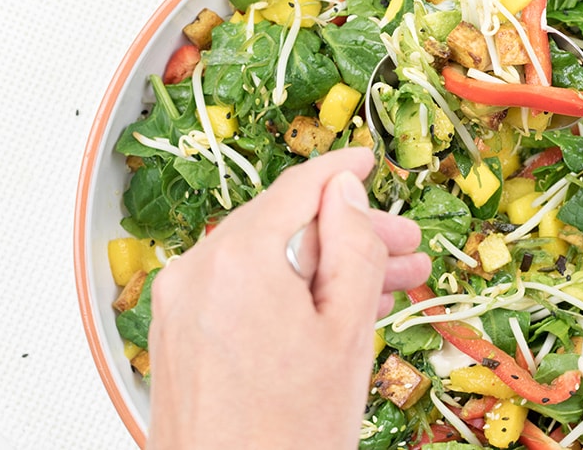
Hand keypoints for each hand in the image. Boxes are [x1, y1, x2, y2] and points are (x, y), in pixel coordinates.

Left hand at [146, 148, 431, 449]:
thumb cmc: (287, 436)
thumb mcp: (346, 331)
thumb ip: (352, 245)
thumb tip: (346, 191)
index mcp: (239, 260)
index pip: (298, 188)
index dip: (342, 171)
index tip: (367, 161)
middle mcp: (197, 272)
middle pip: (284, 227)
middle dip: (348, 234)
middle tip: (403, 249)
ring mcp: (181, 306)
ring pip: (265, 261)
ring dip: (324, 267)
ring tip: (386, 288)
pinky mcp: (179, 336)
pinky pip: (242, 292)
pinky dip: (288, 292)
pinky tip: (333, 312)